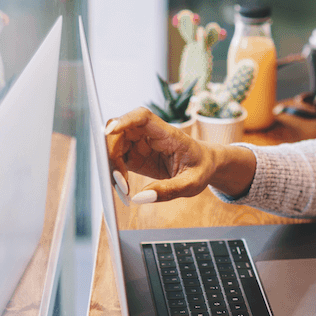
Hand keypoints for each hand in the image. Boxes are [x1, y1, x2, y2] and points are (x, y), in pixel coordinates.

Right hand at [105, 107, 255, 202]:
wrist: (205, 164)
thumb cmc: (201, 168)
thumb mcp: (191, 183)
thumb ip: (168, 190)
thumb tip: (139, 198)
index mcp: (168, 133)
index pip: (142, 117)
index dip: (124, 120)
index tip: (110, 131)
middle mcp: (150, 134)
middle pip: (120, 131)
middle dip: (112, 153)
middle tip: (120, 182)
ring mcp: (140, 143)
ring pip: (114, 144)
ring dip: (111, 165)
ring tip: (123, 190)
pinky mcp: (135, 155)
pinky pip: (117, 159)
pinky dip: (115, 173)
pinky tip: (124, 189)